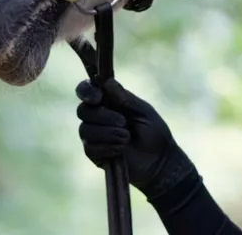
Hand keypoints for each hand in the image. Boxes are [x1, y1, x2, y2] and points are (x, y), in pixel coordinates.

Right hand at [76, 77, 197, 200]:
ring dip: (107, 133)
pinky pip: (90, 148)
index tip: (97, 97)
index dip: (87, 91)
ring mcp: (94, 135)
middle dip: (102, 116)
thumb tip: (105, 81)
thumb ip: (124, 98)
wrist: (158, 161)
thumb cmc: (153, 131)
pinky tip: (121, 150)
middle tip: (123, 122)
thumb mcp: (142, 111)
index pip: (87, 89)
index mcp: (109, 100)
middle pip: (83, 110)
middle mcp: (98, 116)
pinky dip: (107, 147)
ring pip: (85, 129)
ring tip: (126, 137)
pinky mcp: (94, 154)